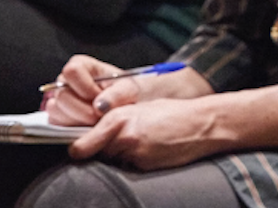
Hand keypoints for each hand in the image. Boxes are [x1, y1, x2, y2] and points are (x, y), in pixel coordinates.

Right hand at [41, 56, 126, 126]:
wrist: (125, 108)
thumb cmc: (125, 93)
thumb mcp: (129, 89)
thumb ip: (116, 94)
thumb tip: (99, 106)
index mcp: (81, 66)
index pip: (72, 71)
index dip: (85, 87)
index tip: (98, 97)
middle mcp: (66, 81)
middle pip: (62, 95)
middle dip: (83, 111)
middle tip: (99, 117)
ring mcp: (59, 100)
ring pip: (56, 112)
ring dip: (78, 121)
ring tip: (96, 121)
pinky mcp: (57, 117)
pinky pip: (56, 125)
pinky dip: (71, 129)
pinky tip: (87, 127)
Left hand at [68, 97, 224, 169]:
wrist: (200, 124)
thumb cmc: (171, 113)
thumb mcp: (136, 109)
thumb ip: (113, 121)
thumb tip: (91, 137)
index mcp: (116, 117)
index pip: (82, 144)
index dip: (79, 150)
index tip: (77, 152)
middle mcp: (121, 136)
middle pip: (98, 154)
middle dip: (105, 150)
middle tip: (124, 141)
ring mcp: (133, 153)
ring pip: (114, 161)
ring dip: (121, 156)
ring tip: (142, 143)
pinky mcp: (145, 166)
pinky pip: (130, 168)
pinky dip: (135, 163)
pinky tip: (150, 150)